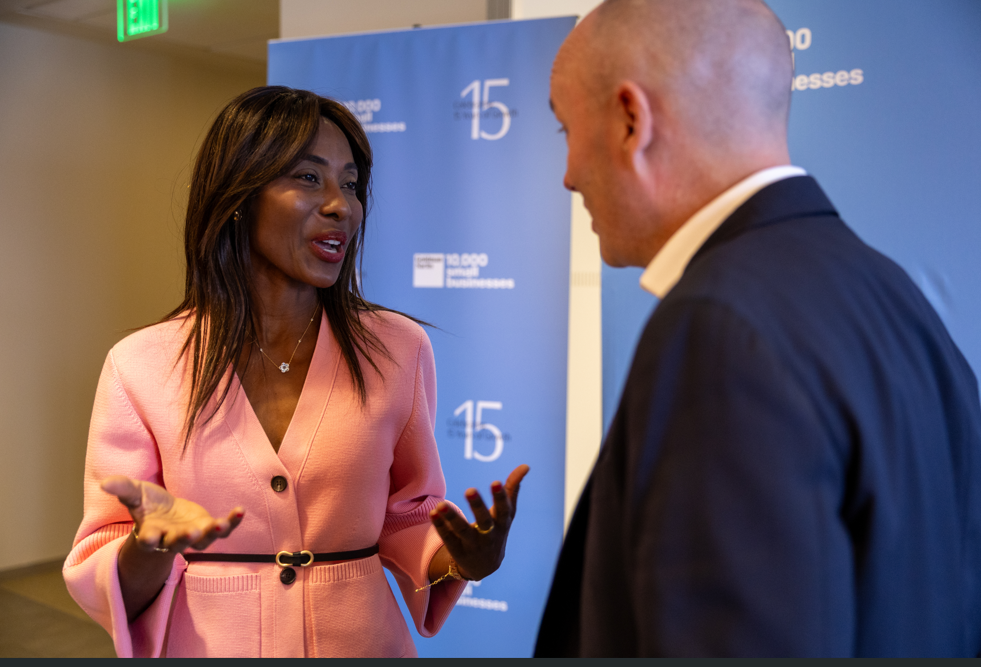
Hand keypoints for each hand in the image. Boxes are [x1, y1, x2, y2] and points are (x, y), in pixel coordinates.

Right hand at [101, 475, 243, 553]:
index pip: (149, 541)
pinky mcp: (207, 528)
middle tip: (191, 532)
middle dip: (184, 539)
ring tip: (220, 524)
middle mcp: (171, 539)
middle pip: (178, 543)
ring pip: (203, 541)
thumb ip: (122, 489)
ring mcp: (192, 535)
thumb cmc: (147, 504)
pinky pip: (223, 529)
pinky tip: (239, 511)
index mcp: (151, 533)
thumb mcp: (134, 494)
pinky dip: (232, 522)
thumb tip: (104, 482)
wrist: (164, 513)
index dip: (150, 540)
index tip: (150, 538)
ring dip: (212, 534)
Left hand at [429, 464, 528, 580]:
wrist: (486, 566)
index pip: (503, 510)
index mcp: (502, 523)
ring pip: (462, 531)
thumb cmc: (497, 530)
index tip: (496, 482)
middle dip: (477, 506)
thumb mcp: (507, 513)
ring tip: (440, 504)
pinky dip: (440, 526)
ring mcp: (473, 545)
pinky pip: (448, 538)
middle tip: (469, 489)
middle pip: (484, 521)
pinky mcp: (458, 551)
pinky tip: (433, 513)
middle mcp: (489, 535)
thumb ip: (512, 489)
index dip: (501, 497)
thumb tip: (525, 466)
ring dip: (452, 517)